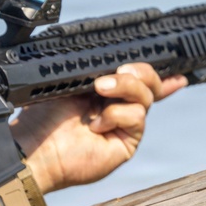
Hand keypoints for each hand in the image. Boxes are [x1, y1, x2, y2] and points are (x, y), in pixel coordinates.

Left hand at [10, 63, 187, 193]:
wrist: (35, 146)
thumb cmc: (43, 116)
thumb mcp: (69, 83)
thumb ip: (93, 70)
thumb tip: (113, 60)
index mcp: (104, 91)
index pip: (136, 78)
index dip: (152, 71)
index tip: (170, 64)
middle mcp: (117, 106)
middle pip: (149, 83)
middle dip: (141, 71)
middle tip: (120, 69)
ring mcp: (123, 125)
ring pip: (146, 96)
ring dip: (125, 87)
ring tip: (99, 88)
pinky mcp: (126, 142)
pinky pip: (136, 117)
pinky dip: (116, 114)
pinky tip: (95, 125)